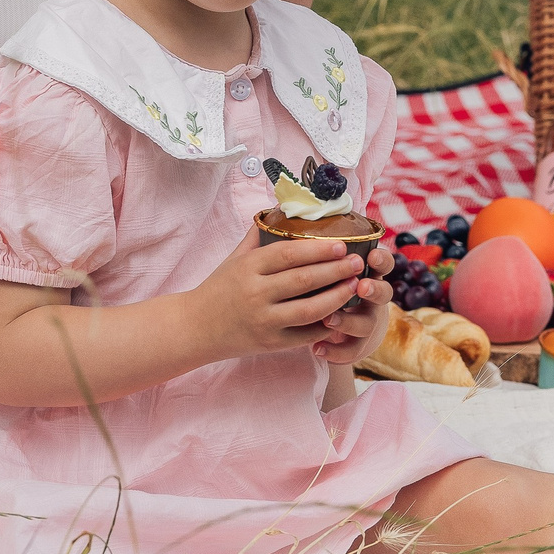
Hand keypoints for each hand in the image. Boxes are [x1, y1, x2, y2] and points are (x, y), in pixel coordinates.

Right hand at [183, 227, 368, 360]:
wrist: (195, 327)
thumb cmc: (219, 288)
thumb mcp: (234, 258)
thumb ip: (258, 236)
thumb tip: (282, 210)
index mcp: (248, 267)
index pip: (288, 254)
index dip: (318, 249)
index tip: (341, 244)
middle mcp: (255, 293)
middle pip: (303, 280)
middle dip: (335, 270)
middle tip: (358, 262)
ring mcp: (263, 321)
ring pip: (308, 310)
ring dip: (336, 298)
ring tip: (354, 286)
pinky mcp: (270, 343)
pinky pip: (304, 335)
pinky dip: (324, 325)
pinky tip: (340, 315)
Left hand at [312, 249, 390, 364]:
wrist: (345, 325)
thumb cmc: (330, 285)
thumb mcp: (331, 267)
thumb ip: (320, 254)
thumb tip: (290, 231)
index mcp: (368, 273)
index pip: (383, 263)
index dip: (382, 260)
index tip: (371, 255)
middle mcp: (372, 298)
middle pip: (384, 294)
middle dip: (374, 289)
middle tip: (361, 286)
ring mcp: (367, 322)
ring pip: (366, 324)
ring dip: (348, 321)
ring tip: (328, 319)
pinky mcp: (358, 345)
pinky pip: (352, 351)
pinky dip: (335, 351)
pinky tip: (317, 348)